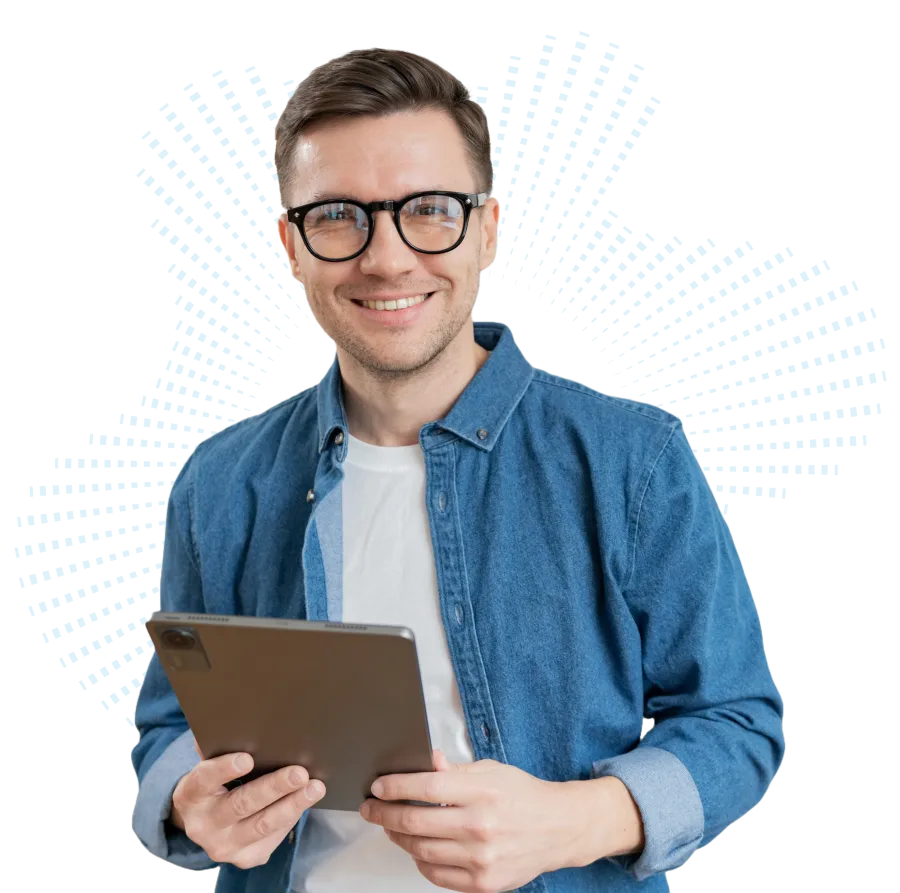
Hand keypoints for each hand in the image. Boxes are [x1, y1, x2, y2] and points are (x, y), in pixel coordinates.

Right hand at [169, 737, 325, 868]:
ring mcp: (224, 846)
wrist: (205, 824)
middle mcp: (203, 825)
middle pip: (241, 804)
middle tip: (299, 773)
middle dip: (274, 788)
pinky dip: (292, 816)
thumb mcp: (209, 767)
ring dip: (293, 804)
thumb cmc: (214, 784)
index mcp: (190, 795)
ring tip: (315, 787)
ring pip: (263, 825)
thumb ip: (219, 749)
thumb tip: (235, 723)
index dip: (225, 768)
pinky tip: (306, 800)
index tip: (247, 758)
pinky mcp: (246, 857)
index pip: (204, 780)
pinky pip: (273, 836)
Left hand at [359, 749, 577, 891]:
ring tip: (390, 826)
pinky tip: (416, 848)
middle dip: (384, 814)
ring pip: (421, 851)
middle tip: (371, 808)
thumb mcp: (491, 770)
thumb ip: (455, 770)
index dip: (396, 787)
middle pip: (416, 823)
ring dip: (398, 838)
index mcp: (482, 792)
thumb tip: (426, 762)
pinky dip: (419, 861)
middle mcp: (481, 827)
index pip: (427, 789)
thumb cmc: (523, 795)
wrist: (558, 829)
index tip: (378, 786)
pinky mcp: (483, 883)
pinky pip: (436, 875)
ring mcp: (481, 859)